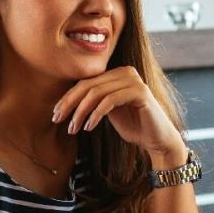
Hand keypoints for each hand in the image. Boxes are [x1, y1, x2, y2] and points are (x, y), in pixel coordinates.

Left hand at [51, 67, 185, 163]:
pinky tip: (89, 127)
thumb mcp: (107, 111)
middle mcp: (125, 72)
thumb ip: (93, 102)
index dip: (67, 98)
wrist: (157, 140)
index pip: (85, 82)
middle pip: (88, 85)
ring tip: (73, 128)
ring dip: (81, 112)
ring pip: (97, 92)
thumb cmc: (133, 127)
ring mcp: (134, 80)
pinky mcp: (140, 92)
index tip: (55, 114)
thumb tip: (65, 101)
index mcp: (116, 73)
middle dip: (69, 104)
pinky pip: (110, 100)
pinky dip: (96, 114)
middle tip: (58, 120)